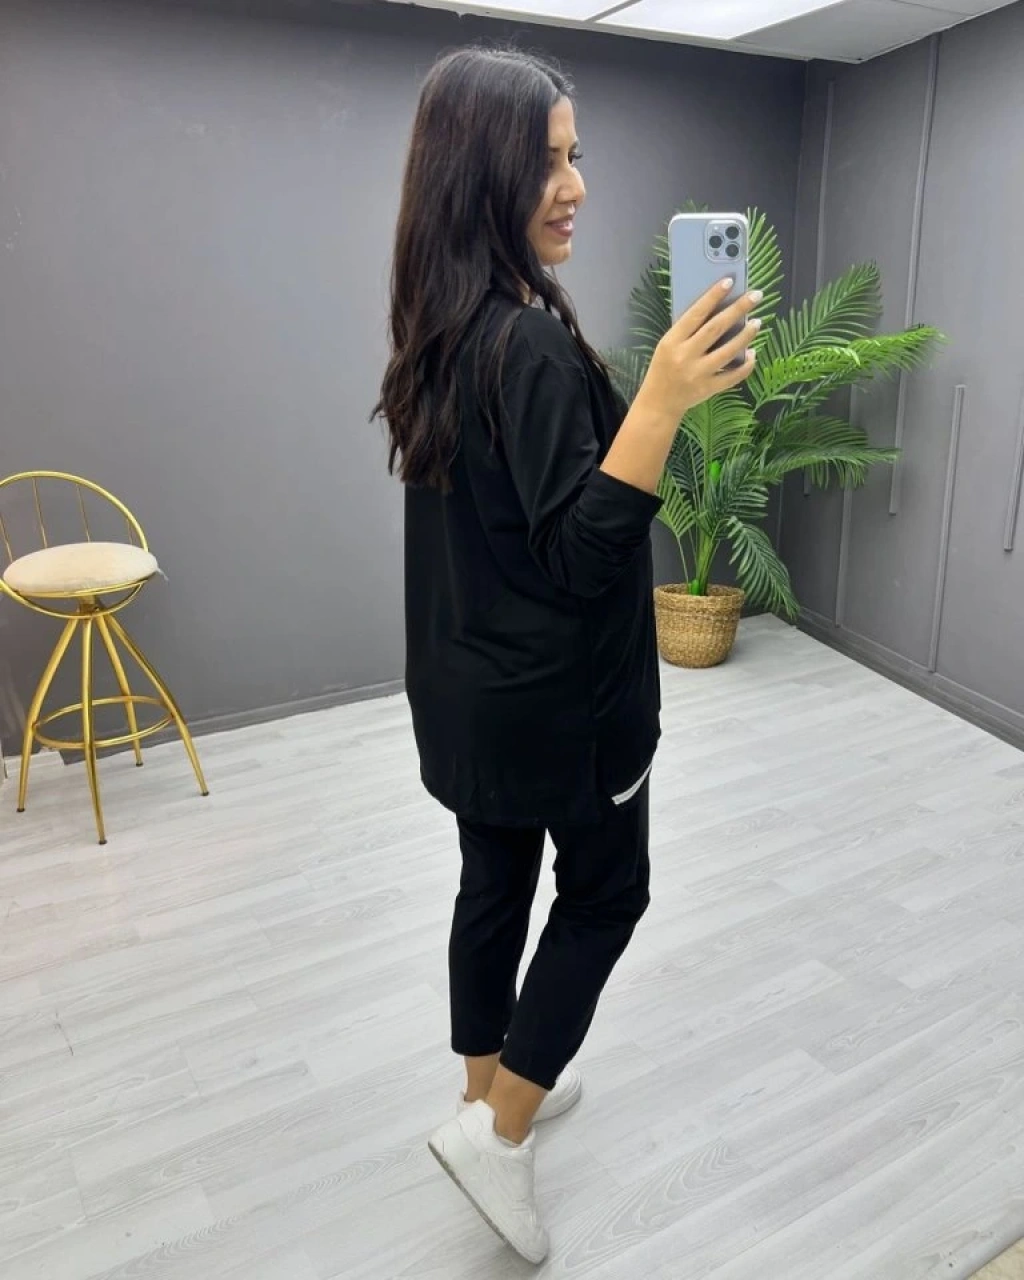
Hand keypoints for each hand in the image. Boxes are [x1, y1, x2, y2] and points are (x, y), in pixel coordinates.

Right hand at [639, 279, 761, 420]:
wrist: (658, 403)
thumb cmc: (663, 368)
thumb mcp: (667, 345)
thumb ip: (688, 331)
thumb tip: (718, 310)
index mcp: (672, 342)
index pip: (696, 314)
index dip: (713, 296)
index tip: (729, 281)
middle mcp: (685, 356)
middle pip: (716, 328)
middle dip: (738, 309)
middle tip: (755, 296)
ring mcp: (698, 374)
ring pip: (728, 351)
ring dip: (746, 335)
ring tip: (757, 322)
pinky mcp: (708, 389)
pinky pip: (733, 376)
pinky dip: (746, 364)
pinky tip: (752, 352)